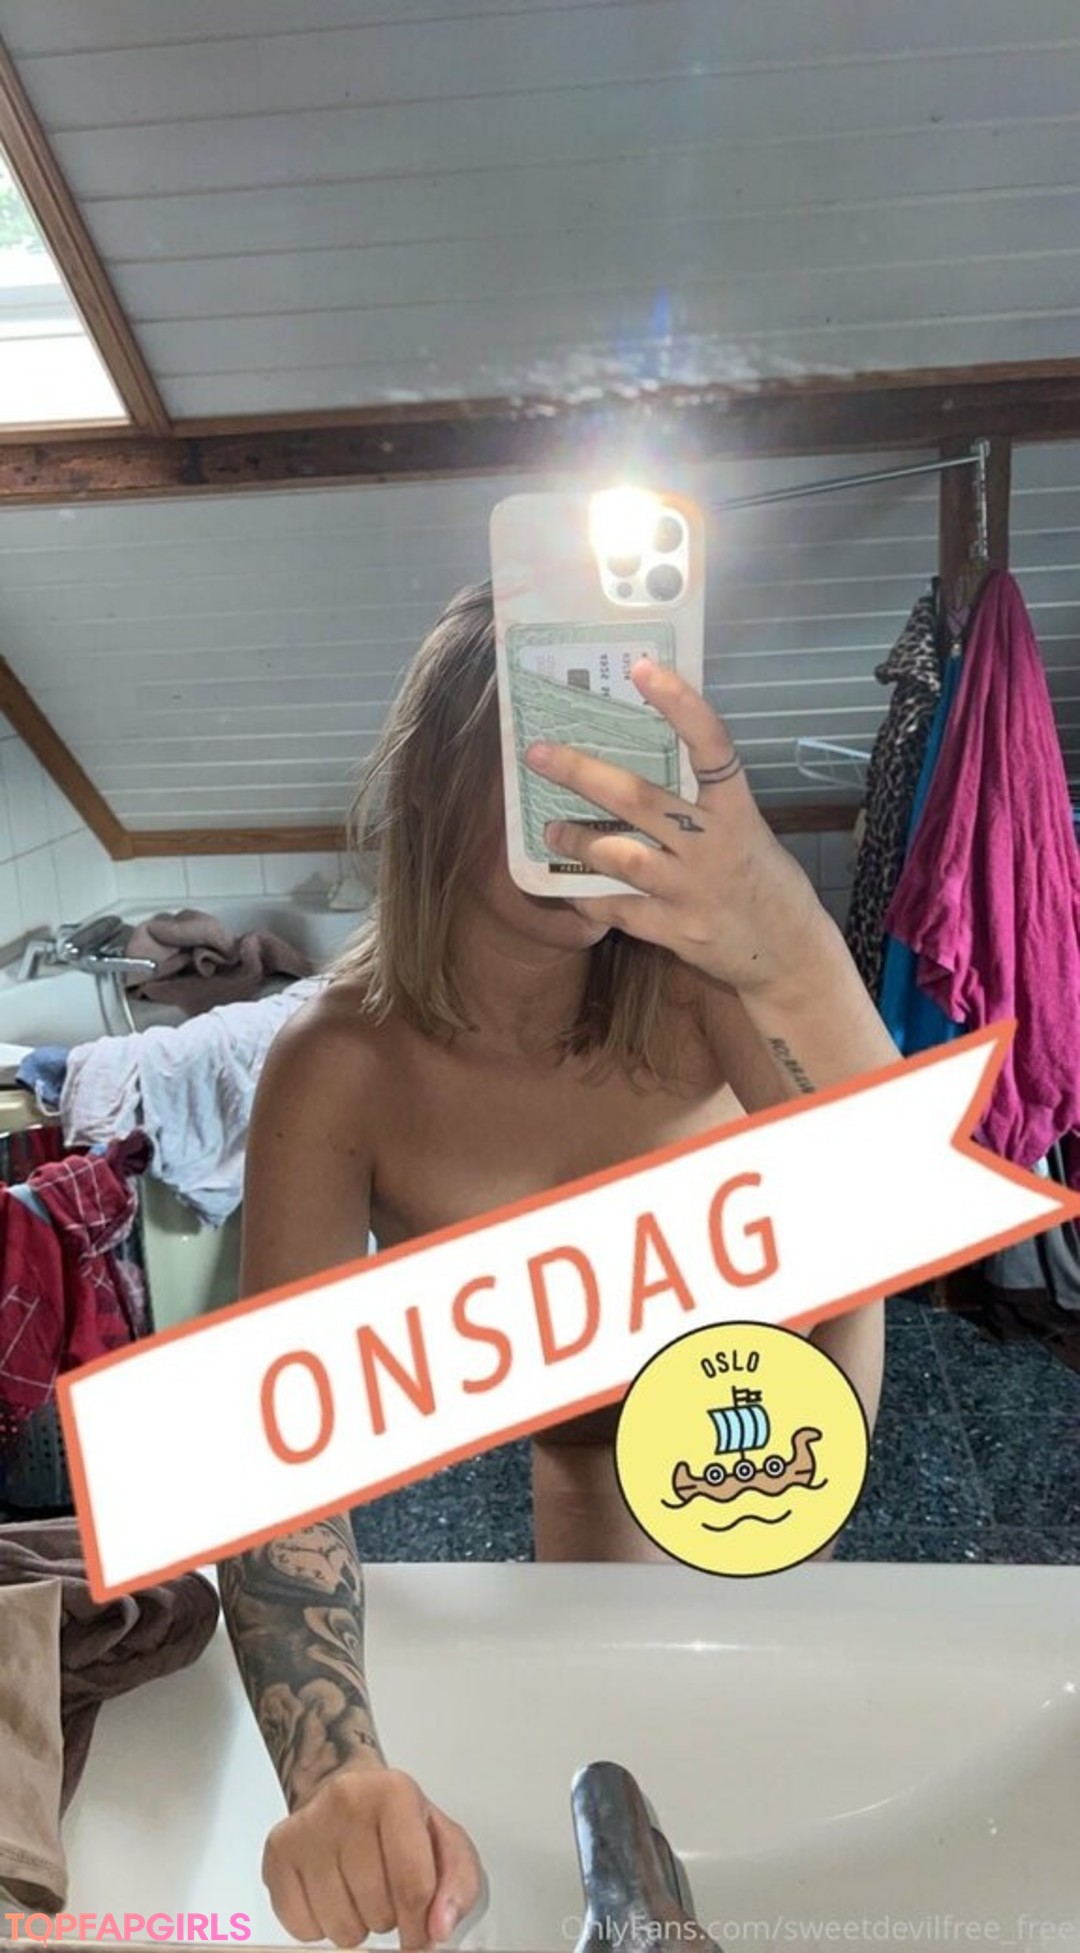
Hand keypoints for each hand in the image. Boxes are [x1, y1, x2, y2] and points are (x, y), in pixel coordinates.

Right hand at [263, 1757, 484, 1948]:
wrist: (349, 1791)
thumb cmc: (401, 1824)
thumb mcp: (447, 1844)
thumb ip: (458, 1886)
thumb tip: (438, 1930)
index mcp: (394, 1793)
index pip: (413, 1885)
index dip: (420, 1926)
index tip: (420, 1935)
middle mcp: (346, 1801)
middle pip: (376, 1909)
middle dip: (388, 1917)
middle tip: (387, 1892)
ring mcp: (306, 1827)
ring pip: (339, 1926)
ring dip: (356, 1924)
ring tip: (360, 1892)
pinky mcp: (277, 1852)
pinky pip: (302, 1929)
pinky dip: (321, 1927)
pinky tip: (332, 1894)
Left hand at [524, 658, 825, 993]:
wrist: (789, 956)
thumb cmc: (765, 882)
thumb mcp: (749, 832)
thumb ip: (705, 805)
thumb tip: (644, 766)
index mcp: (738, 812)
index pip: (712, 747)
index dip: (680, 704)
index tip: (642, 669)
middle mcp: (714, 846)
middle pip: (640, 800)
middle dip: (582, 774)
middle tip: (537, 754)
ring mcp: (693, 891)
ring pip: (620, 857)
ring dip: (576, 840)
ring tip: (549, 828)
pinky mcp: (677, 932)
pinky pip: (619, 910)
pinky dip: (589, 898)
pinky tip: (570, 889)